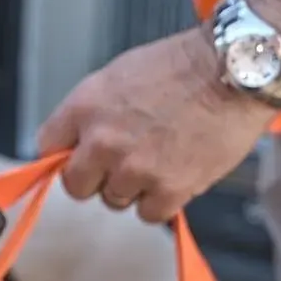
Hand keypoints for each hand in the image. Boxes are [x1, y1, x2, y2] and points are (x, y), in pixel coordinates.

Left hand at [36, 30, 274, 223]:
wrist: (233, 72)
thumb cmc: (181, 67)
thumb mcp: (119, 76)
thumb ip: (91, 112)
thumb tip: (75, 144)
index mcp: (85, 107)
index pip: (47, 148)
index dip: (66, 153)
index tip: (80, 155)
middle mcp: (103, 142)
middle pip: (75, 185)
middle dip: (95, 177)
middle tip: (123, 161)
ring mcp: (135, 169)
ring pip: (114, 200)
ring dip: (133, 187)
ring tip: (161, 157)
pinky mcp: (169, 190)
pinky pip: (149, 214)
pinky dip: (162, 200)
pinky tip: (177, 172)